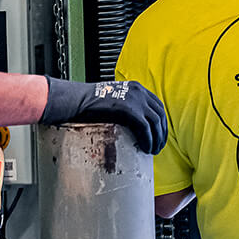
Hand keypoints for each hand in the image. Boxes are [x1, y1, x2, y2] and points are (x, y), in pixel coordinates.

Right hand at [40, 77, 168, 153]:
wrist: (76, 100)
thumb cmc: (90, 103)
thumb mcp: (114, 100)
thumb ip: (127, 106)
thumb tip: (135, 124)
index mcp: (136, 88)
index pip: (157, 105)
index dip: (161, 122)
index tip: (160, 134)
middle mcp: (138, 91)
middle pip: (160, 114)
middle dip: (161, 132)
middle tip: (158, 146)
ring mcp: (135, 99)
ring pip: (155, 122)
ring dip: (157, 139)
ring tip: (153, 150)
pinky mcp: (129, 109)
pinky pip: (145, 128)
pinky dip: (148, 139)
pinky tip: (146, 147)